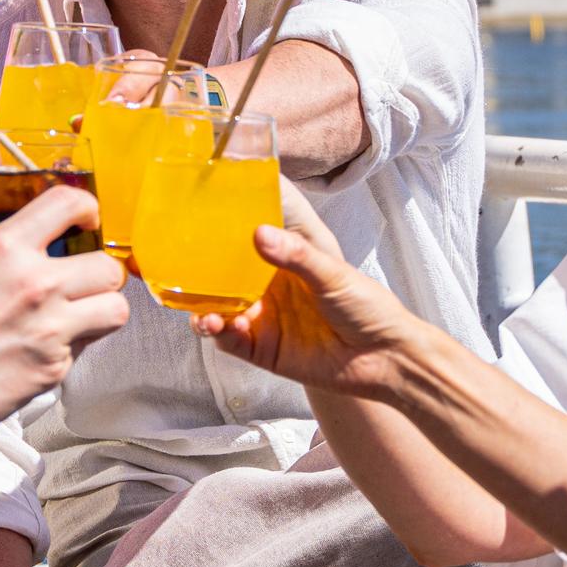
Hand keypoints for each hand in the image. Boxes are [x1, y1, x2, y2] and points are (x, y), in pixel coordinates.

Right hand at [0, 187, 129, 442]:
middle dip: (99, 273)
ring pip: (114, 309)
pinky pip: (87, 349)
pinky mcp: (54, 368)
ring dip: (101, 310)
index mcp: (4, 250)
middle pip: (107, 266)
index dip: (86, 208)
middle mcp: (36, 283)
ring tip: (80, 315)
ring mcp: (50, 329)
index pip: (68, 204)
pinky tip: (45, 350)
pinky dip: (74, 349)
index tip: (85, 219)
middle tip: (82, 281)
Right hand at [194, 184, 422, 398]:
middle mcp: (269, 285)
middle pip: (223, 273)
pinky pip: (230, 339)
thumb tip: (260, 233)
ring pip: (218, 307)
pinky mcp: (263, 348)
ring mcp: (264, 316)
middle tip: (179, 260)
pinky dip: (219, 332)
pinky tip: (219, 327)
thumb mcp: (334, 274)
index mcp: (286, 258)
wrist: (388, 359)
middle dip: (199, 268)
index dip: (225, 223)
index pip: (248, 234)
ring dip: (203, 305)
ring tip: (200, 307)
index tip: (201, 206)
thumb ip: (297, 255)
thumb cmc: (369, 307)